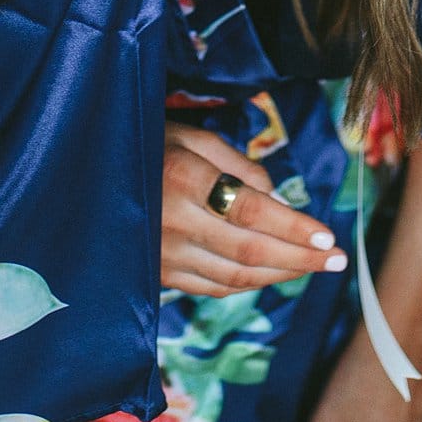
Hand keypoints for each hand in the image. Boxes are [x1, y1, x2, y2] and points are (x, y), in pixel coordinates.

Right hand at [163, 122, 345, 296]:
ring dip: (280, 275)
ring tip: (314, 267)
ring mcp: (161, 254)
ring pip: (233, 276)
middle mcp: (171, 222)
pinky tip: (272, 274)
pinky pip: (211, 287)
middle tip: (338, 261)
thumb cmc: (145, 143)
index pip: (251, 211)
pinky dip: (247, 284)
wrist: (83, 174)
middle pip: (249, 251)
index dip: (294, 228)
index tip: (329, 237)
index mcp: (182, 178)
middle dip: (300, 259)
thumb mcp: (189, 134)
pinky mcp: (156, 273)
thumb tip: (277, 199)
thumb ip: (237, 164)